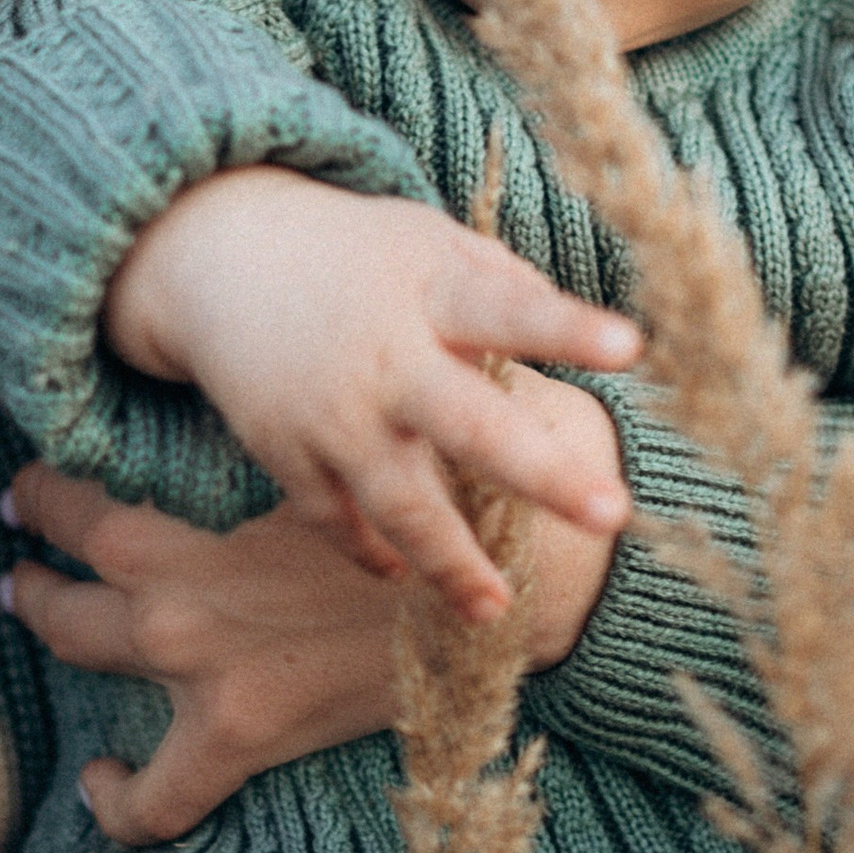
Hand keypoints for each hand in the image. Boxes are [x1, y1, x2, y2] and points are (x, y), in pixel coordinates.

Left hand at [0, 377, 625, 842]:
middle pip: (63, 597)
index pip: (80, 516)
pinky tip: (101, 782)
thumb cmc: (421, 495)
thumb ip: (273, 433)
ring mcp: (205, 685)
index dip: (44, 501)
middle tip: (22, 552)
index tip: (30, 487)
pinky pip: (156, 802)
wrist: (500, 586)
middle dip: (34, 571)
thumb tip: (247, 381)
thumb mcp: (337, 446)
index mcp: (195, 539)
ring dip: (54, 634)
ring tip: (38, 613)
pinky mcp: (246, 742)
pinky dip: (118, 801)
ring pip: (89, 667)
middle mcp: (179, 614)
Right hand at [104, 170, 639, 620]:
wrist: (223, 258)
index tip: (630, 347)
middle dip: (542, 474)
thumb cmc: (361, 256)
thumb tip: (589, 338)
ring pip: (399, 504)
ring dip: (451, 563)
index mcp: (431, 292)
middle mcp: (386, 360)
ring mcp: (332, 415)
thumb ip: (503, 285)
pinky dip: (371, 552)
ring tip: (497, 610)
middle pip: (470, 426)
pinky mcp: (285, 453)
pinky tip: (403, 576)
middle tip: (613, 513)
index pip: (509, 310)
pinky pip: (336, 521)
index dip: (566, 330)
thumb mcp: (430, 242)